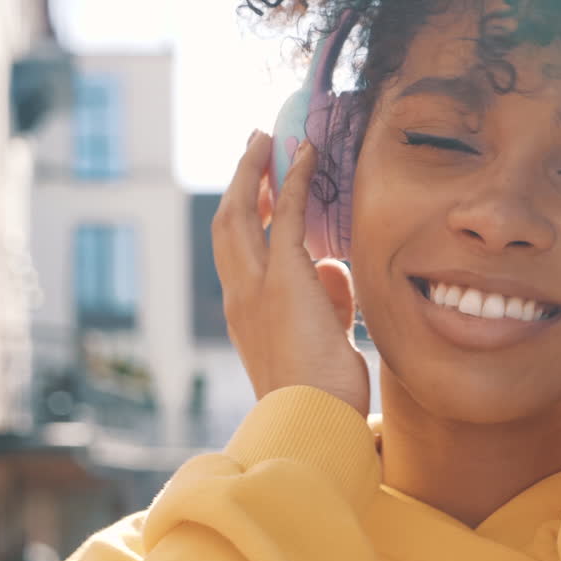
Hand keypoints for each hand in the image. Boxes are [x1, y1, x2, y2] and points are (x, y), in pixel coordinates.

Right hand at [212, 131, 369, 414]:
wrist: (314, 422)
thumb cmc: (323, 396)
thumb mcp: (324, 340)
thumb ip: (325, 302)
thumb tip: (332, 267)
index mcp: (245, 315)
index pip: (238, 254)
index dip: (246, 217)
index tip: (258, 190)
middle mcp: (240, 296)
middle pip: (228, 224)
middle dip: (240, 181)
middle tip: (254, 148)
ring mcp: (255, 287)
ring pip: (242, 212)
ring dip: (256, 170)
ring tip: (270, 138)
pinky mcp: (285, 278)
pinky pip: (287, 215)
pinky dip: (295, 180)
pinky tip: (306, 153)